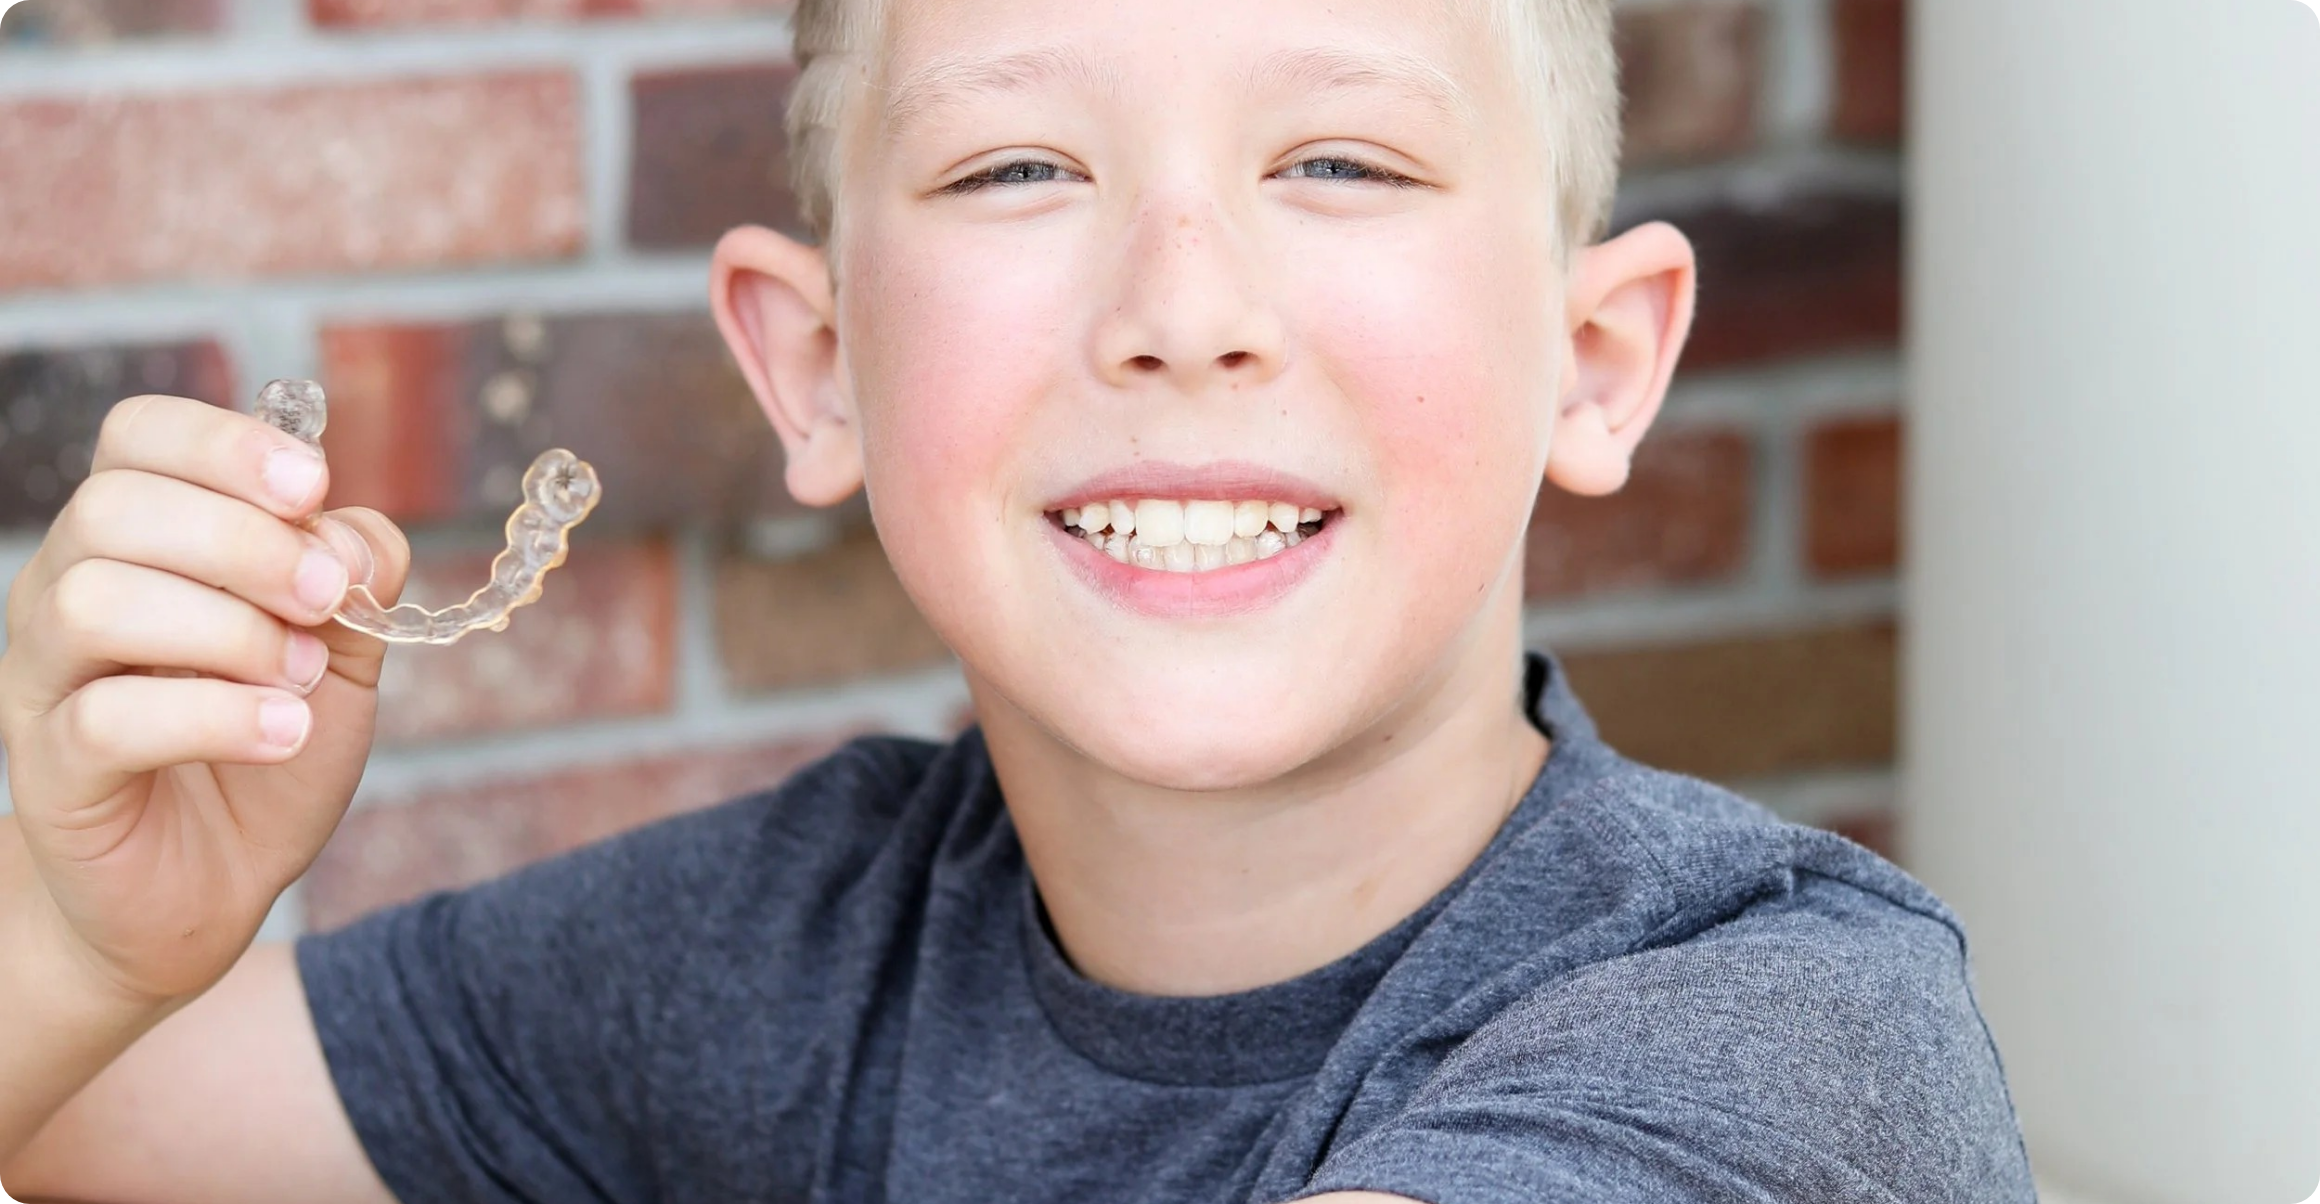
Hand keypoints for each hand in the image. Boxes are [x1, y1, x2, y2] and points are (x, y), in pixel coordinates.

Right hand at [0, 394, 410, 1005]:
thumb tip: (350, 533)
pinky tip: (283, 733)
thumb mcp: (342, 647)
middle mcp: (68, 589)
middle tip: (328, 600)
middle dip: (245, 542)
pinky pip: (107, 718)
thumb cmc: (268, 740)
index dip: (223, 441)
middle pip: (116, 508)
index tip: (311, 486)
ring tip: (302, 679)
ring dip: (229, 631)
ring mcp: (46, 678)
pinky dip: (216, 717)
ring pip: (96, 601)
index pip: (137, 435)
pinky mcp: (51, 768)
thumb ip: (357, 577)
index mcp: (137, 538)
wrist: (212, 881)